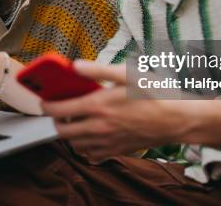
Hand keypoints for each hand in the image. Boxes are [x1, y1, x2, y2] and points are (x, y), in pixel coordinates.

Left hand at [41, 60, 190, 161]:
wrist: (176, 119)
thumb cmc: (154, 94)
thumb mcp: (127, 74)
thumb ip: (98, 70)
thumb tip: (74, 66)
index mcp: (98, 106)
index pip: (58, 110)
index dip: (46, 105)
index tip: (44, 101)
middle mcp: (99, 127)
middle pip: (62, 131)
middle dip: (55, 121)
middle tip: (59, 111)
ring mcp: (107, 142)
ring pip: (75, 144)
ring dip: (70, 133)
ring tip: (76, 120)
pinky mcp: (116, 150)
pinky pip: (91, 154)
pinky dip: (86, 146)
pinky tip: (92, 133)